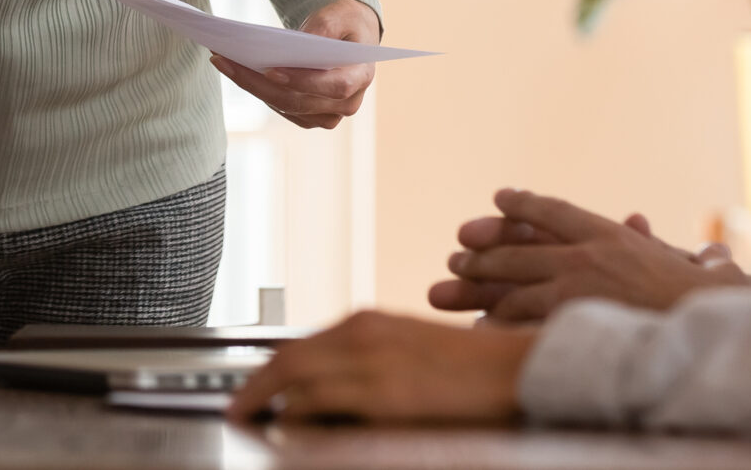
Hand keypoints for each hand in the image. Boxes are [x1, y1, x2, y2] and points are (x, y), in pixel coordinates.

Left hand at [211, 0, 379, 129]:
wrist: (348, 36)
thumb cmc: (345, 23)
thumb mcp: (340, 14)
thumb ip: (324, 27)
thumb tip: (302, 42)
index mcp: (361, 76)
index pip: (334, 86)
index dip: (303, 82)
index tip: (271, 70)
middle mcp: (347, 103)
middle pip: (299, 101)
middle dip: (259, 82)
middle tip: (226, 60)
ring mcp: (327, 113)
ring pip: (284, 106)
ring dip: (251, 86)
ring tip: (223, 60)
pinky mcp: (309, 115)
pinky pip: (280, 106)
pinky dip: (257, 89)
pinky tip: (235, 70)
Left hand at [227, 311, 531, 426]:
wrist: (513, 370)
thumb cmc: (470, 367)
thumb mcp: (408, 349)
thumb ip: (369, 358)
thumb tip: (333, 382)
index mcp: (368, 322)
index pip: (302, 344)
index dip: (271, 367)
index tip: (255, 384)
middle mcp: (362, 335)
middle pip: (287, 358)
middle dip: (255, 385)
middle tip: (237, 406)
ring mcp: (370, 365)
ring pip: (296, 379)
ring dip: (269, 401)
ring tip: (254, 420)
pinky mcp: (383, 396)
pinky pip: (322, 403)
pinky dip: (300, 414)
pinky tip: (292, 428)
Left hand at [426, 190, 747, 322]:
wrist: (713, 322)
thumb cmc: (706, 298)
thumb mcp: (679, 262)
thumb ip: (656, 244)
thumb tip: (662, 230)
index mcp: (609, 235)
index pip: (555, 211)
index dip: (523, 205)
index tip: (498, 197)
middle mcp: (587, 255)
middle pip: (520, 248)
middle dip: (484, 250)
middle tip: (455, 253)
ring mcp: (577, 288)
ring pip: (514, 284)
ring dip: (479, 286)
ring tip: (449, 285)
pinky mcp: (573, 321)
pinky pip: (525, 322)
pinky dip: (499, 325)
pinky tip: (476, 328)